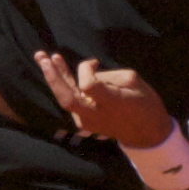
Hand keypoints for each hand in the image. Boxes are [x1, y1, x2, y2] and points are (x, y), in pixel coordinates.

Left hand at [34, 51, 174, 148]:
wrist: (147, 133)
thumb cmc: (144, 104)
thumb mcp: (133, 81)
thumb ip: (107, 75)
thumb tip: (88, 73)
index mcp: (110, 103)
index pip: (87, 84)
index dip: (87, 69)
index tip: (96, 62)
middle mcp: (94, 114)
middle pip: (66, 97)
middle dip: (52, 76)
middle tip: (41, 56)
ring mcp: (87, 120)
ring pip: (65, 98)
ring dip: (55, 77)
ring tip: (44, 58)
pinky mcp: (84, 120)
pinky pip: (71, 101)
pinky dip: (64, 85)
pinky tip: (58, 70)